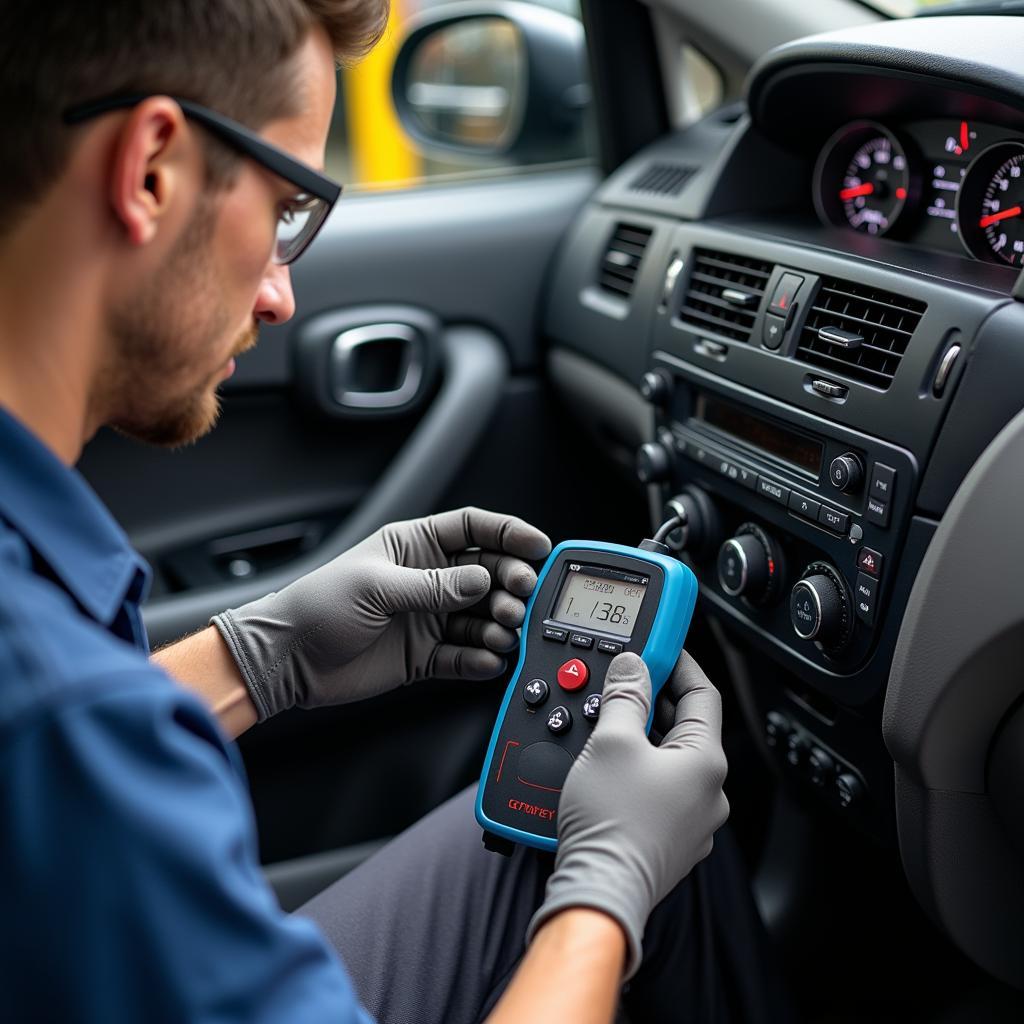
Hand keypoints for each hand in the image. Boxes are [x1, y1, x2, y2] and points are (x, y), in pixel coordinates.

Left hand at [212, 508, 550, 719]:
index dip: (508, 533)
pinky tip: (487, 660)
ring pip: (481, 617)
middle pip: (487, 574)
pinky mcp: (424, 656)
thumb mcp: (377, 587)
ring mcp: (428, 618)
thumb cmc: (318, 606)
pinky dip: (480, 660)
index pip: (472, 529)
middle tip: (519, 597)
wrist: (288, 660)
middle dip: (509, 583)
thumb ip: (433, 586)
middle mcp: (428, 580)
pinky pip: (464, 656)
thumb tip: (482, 580)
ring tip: (502, 632)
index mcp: (414, 546)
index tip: (538, 546)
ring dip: (498, 624)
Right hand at [526, 651, 728, 979]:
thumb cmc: (611, 823)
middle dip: (650, 701)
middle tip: (619, 684)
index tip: (657, 646)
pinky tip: (605, 769)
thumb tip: (632, 667)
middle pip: (683, 727)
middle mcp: (708, 792)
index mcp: (705, 761)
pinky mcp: (668, 841)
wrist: (599, 893)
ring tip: (603, 726)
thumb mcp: (611, 742)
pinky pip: (655, 792)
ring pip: (667, 762)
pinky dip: (634, 772)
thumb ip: (624, 696)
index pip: (702, 692)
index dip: (678, 663)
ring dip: (639, 738)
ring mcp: (691, 821)